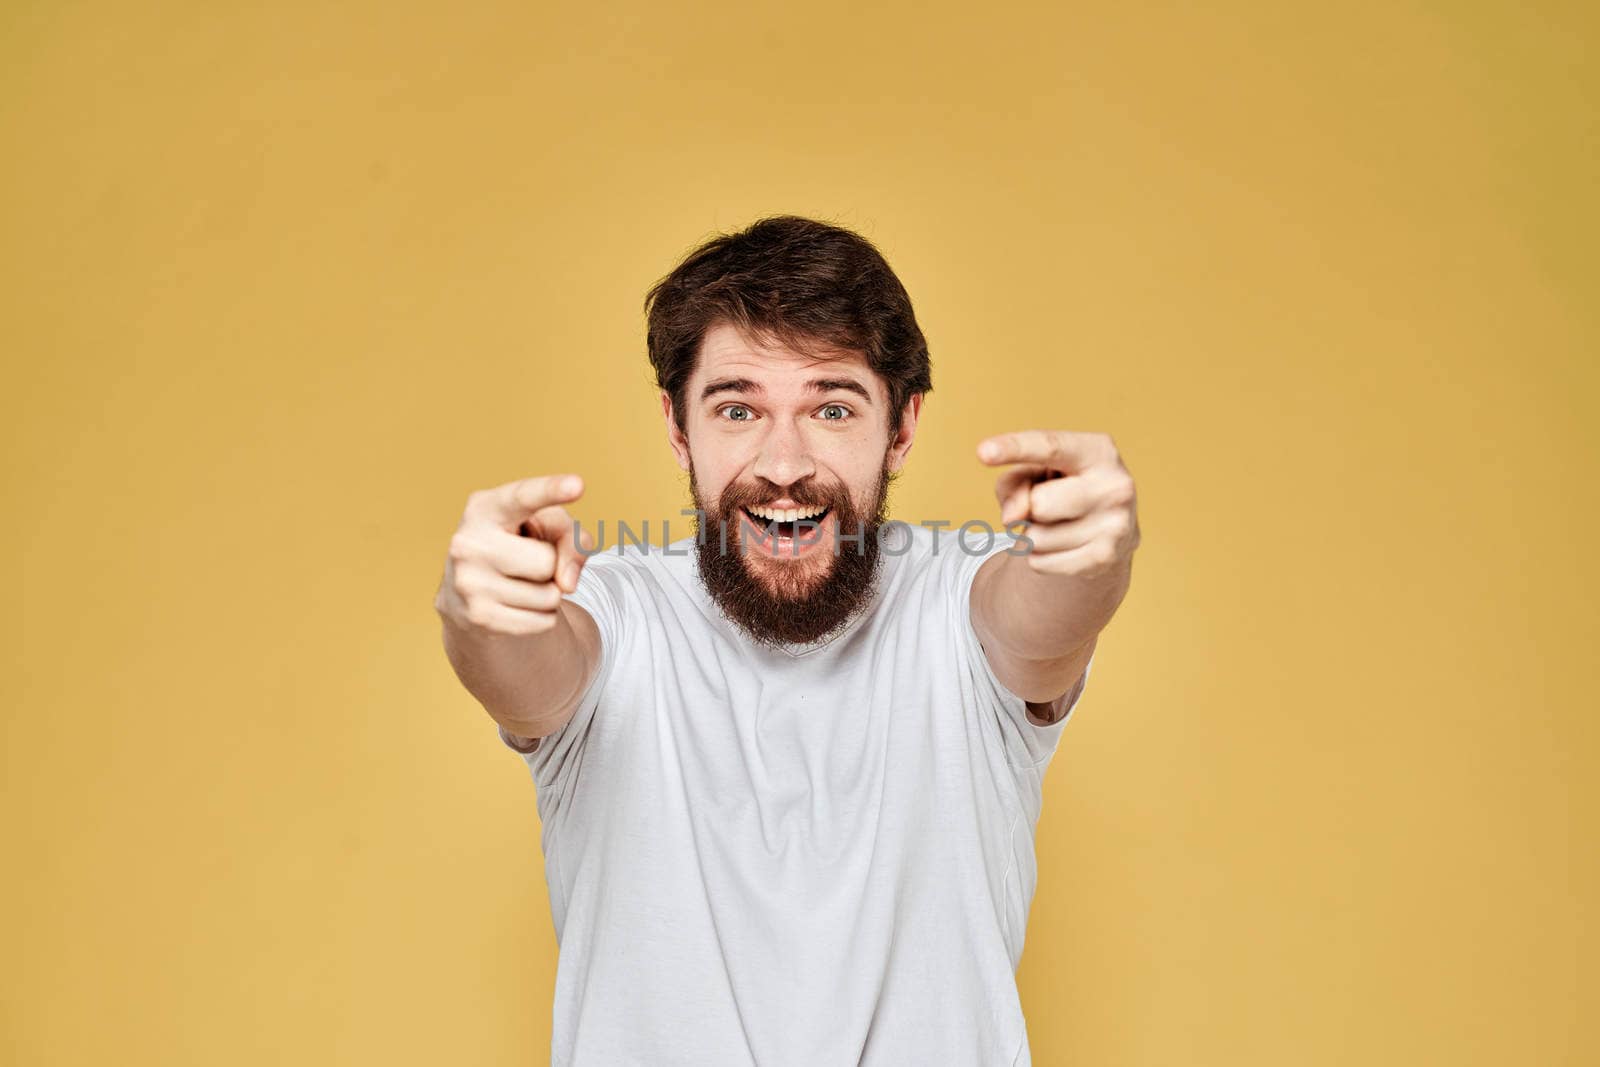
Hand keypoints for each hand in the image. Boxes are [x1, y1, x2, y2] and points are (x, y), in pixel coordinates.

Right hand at [435, 473, 594, 634]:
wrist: (467, 594)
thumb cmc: (516, 546)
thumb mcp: (548, 527)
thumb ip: (573, 538)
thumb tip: (567, 583)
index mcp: (484, 507)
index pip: (523, 497)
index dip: (550, 490)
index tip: (577, 485)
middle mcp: (468, 542)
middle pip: (547, 561)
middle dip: (549, 565)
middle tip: (525, 562)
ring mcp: (469, 583)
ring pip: (550, 595)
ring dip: (547, 593)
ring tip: (519, 582)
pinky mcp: (478, 618)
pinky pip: (543, 621)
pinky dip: (541, 617)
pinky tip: (514, 605)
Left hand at [977, 430, 1139, 577]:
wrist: (1111, 531)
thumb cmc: (1065, 490)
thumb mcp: (1036, 473)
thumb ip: (1013, 483)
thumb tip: (1012, 517)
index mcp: (1099, 451)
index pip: (1050, 447)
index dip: (1015, 448)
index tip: (983, 452)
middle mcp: (1114, 486)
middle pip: (1039, 503)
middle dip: (1031, 508)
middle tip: (1048, 506)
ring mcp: (1115, 525)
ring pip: (1035, 538)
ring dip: (1034, 535)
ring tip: (1059, 525)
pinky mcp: (1105, 558)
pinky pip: (1040, 562)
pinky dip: (1039, 557)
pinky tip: (1064, 545)